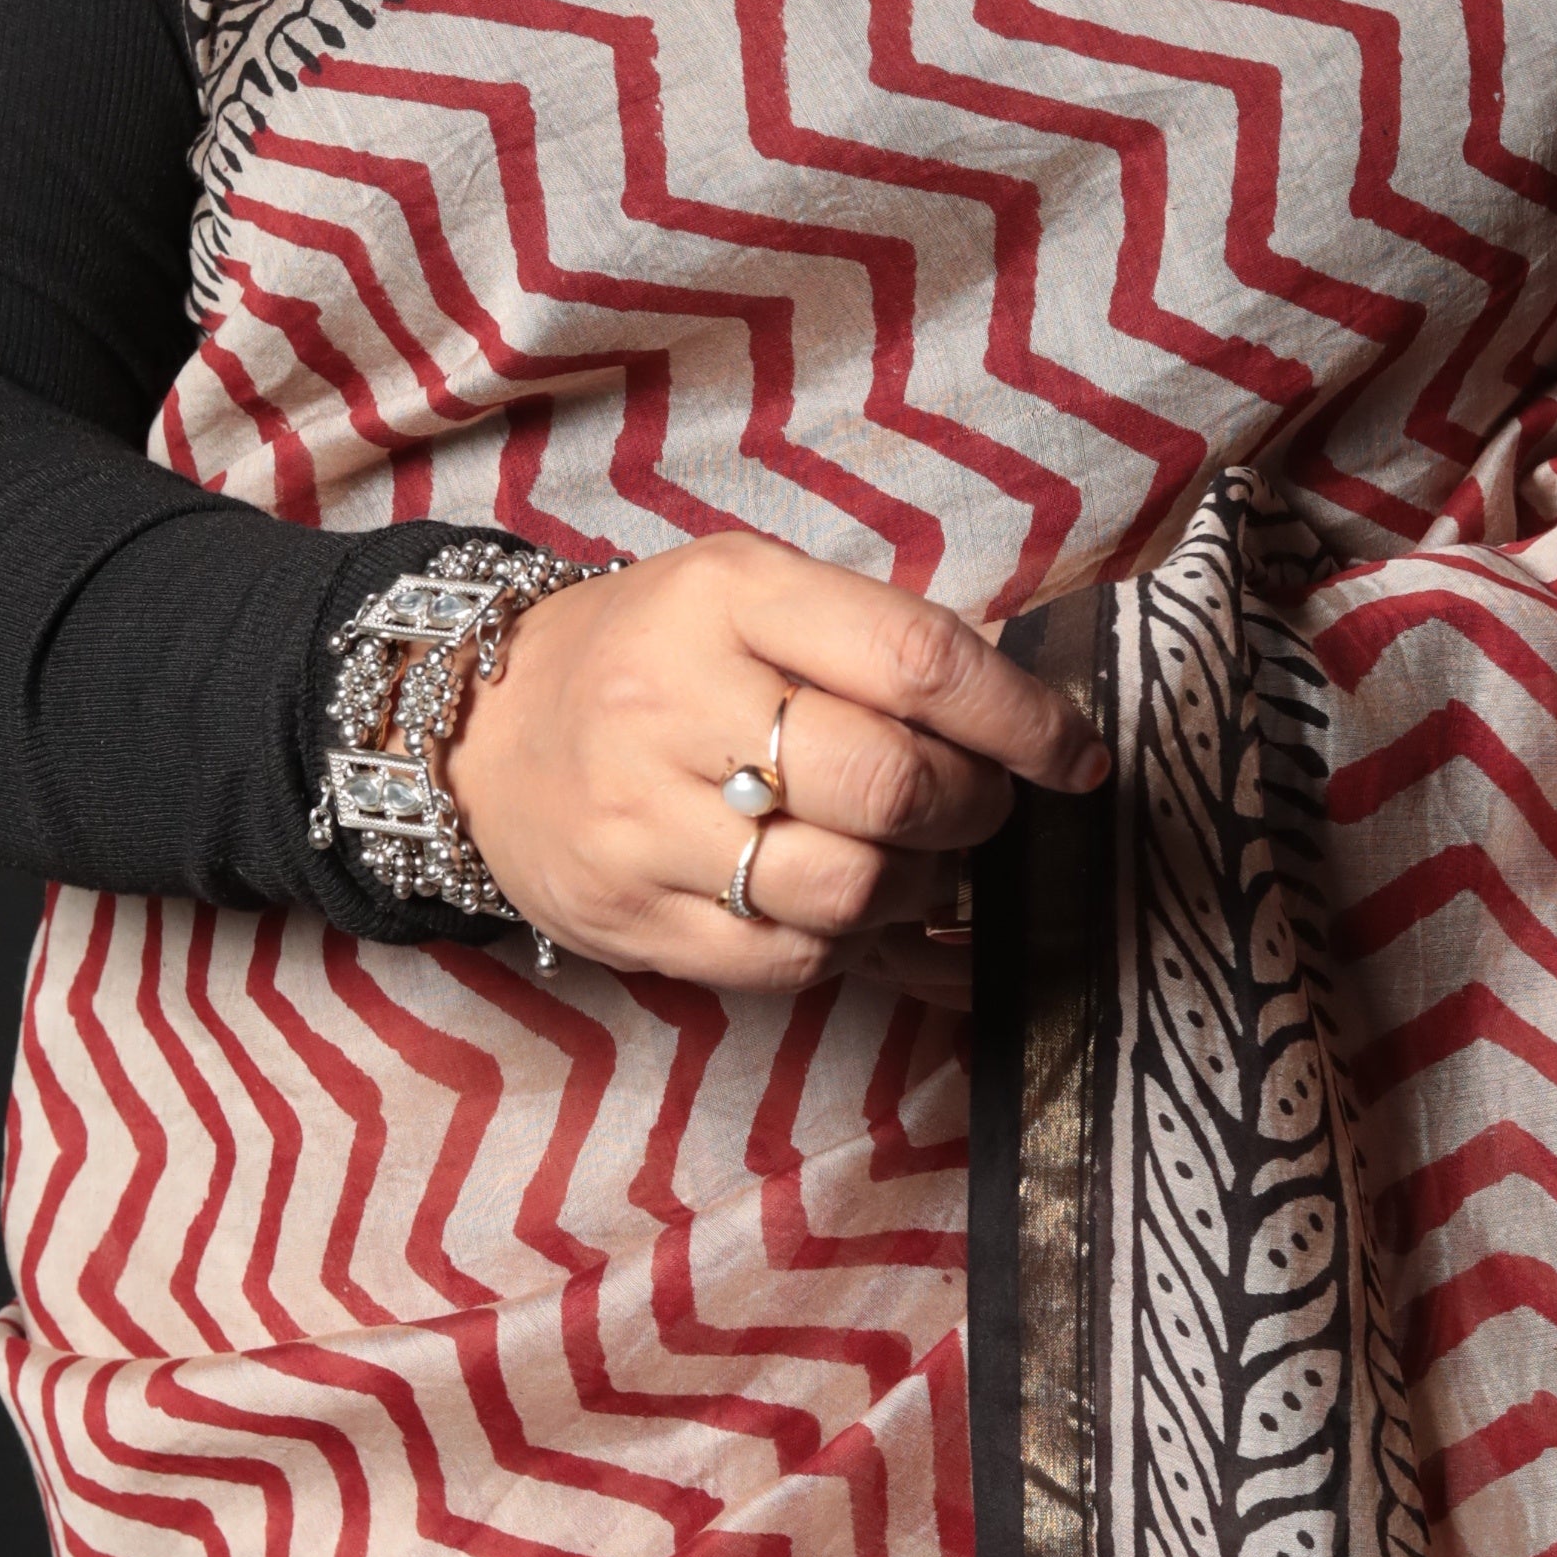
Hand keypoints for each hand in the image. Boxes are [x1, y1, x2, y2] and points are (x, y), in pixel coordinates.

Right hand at [443, 533, 1105, 1001]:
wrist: (482, 730)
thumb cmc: (653, 655)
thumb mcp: (749, 594)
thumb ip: (875, 643)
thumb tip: (1031, 731)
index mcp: (725, 596)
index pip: (916, 660)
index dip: (1022, 720)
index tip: (1073, 755)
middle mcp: (672, 704)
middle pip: (891, 787)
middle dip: (974, 810)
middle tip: (981, 807)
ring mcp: (642, 823)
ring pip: (851, 889)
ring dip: (922, 887)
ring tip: (916, 859)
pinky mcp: (632, 921)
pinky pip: (794, 962)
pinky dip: (859, 946)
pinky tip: (863, 911)